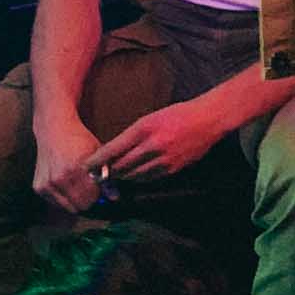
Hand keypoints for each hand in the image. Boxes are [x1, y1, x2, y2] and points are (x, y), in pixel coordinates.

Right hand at [33, 117, 102, 213]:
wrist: (54, 129)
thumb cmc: (78, 140)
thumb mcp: (97, 155)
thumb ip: (106, 178)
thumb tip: (114, 198)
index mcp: (76, 169)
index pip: (91, 198)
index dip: (98, 194)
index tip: (97, 186)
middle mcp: (59, 178)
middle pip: (79, 206)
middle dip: (87, 199)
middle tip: (88, 187)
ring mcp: (47, 184)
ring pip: (67, 207)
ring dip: (74, 199)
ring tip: (76, 184)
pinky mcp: (38, 187)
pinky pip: (56, 203)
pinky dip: (62, 197)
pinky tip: (64, 183)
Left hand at [86, 98, 226, 181]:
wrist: (208, 119)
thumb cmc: (177, 115)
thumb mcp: (149, 119)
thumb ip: (131, 136)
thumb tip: (111, 152)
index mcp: (144, 129)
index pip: (113, 149)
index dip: (98, 160)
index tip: (86, 166)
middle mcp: (153, 145)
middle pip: (121, 166)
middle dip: (108, 172)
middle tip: (97, 175)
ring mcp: (164, 159)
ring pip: (134, 175)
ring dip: (122, 177)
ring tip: (113, 176)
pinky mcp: (173, 169)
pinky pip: (149, 179)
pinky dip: (138, 179)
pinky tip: (133, 176)